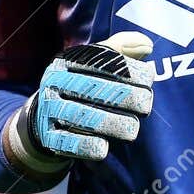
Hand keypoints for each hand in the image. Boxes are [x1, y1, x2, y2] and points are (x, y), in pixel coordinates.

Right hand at [7, 32, 154, 170]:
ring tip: (132, 130)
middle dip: (125, 96)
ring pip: (82, 116)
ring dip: (112, 124)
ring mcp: (49, 109)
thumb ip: (122, 50)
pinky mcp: (48, 135)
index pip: (100, 61)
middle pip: (93, 88)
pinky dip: (87, 145)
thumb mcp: (96, 62)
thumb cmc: (82, 84)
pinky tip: (104, 147)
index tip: (148, 78)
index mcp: (67, 60)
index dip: (127, 69)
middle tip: (145, 105)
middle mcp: (54, 82)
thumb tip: (147, 45)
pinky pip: (68, 141)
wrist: (45, 116)